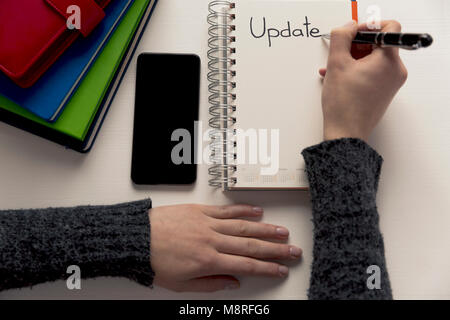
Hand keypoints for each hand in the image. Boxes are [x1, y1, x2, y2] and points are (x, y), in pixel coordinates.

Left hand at [149, 204, 300, 291]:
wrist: (136, 238)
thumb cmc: (155, 261)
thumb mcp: (181, 284)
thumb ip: (210, 284)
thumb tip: (232, 283)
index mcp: (208, 261)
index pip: (246, 266)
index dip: (267, 269)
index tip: (281, 269)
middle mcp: (212, 240)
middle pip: (251, 245)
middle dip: (275, 249)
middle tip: (293, 250)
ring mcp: (208, 223)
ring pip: (243, 226)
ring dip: (265, 228)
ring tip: (282, 231)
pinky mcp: (200, 210)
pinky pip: (226, 210)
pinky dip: (243, 210)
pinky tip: (257, 210)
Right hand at [319, 20, 407, 141]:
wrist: (346, 133)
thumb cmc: (344, 105)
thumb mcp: (336, 63)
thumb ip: (341, 37)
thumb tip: (348, 27)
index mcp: (389, 61)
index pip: (389, 27)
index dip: (368, 26)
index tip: (353, 33)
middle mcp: (396, 70)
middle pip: (379, 44)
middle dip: (356, 45)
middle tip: (340, 53)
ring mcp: (391, 82)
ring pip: (373, 59)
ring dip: (353, 59)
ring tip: (334, 68)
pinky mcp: (384, 91)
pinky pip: (372, 72)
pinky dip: (357, 70)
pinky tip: (339, 77)